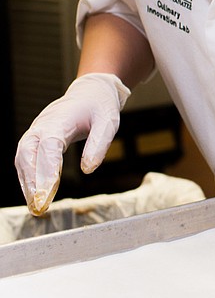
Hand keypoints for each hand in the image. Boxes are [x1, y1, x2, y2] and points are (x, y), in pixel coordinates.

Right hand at [15, 73, 130, 215]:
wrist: (90, 91)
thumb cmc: (100, 107)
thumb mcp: (108, 122)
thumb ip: (99, 145)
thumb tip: (88, 170)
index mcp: (59, 120)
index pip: (48, 147)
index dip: (46, 170)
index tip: (48, 193)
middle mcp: (42, 125)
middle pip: (28, 154)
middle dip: (31, 181)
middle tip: (39, 205)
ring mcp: (36, 131)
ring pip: (23, 158)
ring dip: (27, 182)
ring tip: (36, 206)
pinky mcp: (36, 138)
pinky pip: (26, 158)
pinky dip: (28, 176)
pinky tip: (35, 193)